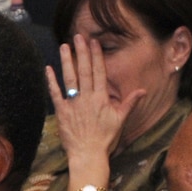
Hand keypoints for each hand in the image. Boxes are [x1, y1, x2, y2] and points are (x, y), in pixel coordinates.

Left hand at [46, 33, 138, 190]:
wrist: (88, 154)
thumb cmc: (105, 138)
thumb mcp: (120, 119)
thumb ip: (129, 102)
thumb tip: (142, 90)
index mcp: (101, 98)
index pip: (99, 72)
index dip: (96, 55)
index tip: (93, 42)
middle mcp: (87, 98)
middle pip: (85, 70)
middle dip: (82, 52)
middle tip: (78, 36)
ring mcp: (73, 104)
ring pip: (70, 78)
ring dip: (67, 61)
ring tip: (64, 46)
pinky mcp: (62, 112)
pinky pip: (55, 94)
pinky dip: (51, 81)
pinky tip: (48, 68)